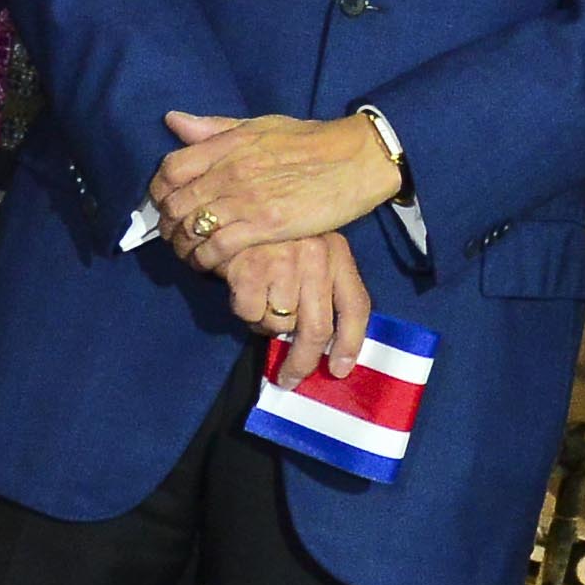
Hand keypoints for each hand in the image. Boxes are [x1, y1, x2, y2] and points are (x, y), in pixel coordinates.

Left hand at [152, 106, 401, 261]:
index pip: (171, 169)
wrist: (355, 158)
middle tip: (173, 237)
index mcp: (227, 145)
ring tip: (188, 255)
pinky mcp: (266, 225)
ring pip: (192, 230)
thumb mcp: (259, 125)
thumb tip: (173, 121)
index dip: (158, 192)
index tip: (163, 204)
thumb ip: (215, 128)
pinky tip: (208, 266)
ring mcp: (246, 199)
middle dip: (167, 226)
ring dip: (183, 248)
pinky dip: (204, 261)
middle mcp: (230, 171)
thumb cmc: (310, 140)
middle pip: (176, 205)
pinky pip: (218, 248)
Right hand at [220, 220, 376, 383]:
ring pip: (280, 324)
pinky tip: (243, 292)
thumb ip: (323, 289)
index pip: (355, 306)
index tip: (339, 370)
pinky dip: (245, 312)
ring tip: (260, 302)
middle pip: (317, 328)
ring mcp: (283, 262)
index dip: (351, 344)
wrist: (230, 206)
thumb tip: (328, 348)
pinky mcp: (250, 268)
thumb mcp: (311, 251)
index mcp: (337, 252)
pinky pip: (251, 315)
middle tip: (288, 378)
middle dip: (302, 362)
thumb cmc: (274, 237)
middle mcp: (316, 256)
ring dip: (267, 326)